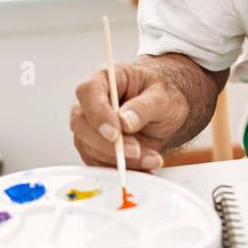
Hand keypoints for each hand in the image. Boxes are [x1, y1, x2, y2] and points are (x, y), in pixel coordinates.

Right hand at [70, 62, 189, 170]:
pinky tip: (143, 167)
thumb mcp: (163, 97)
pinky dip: (120, 169)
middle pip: (82, 124)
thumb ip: (145, 106)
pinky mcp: (94, 147)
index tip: (115, 133)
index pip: (89, 91)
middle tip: (136, 151)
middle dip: (108, 144)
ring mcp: (89, 126)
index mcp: (106, 78)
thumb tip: (125, 122)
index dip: (97, 114)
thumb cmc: (161, 96)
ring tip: (152, 158)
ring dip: (119, 160)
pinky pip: (99, 163)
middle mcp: (91, 102)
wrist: (165, 112)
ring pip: (89, 148)